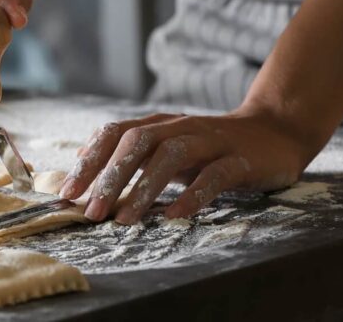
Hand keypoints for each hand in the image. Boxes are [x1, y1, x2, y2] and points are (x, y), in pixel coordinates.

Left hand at [58, 109, 312, 223]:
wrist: (274, 132)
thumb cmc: (211, 147)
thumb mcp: (167, 146)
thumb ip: (131, 155)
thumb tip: (85, 165)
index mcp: (158, 124)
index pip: (114, 133)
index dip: (89, 160)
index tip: (67, 191)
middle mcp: (179, 127)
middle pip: (137, 141)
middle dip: (110, 176)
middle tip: (92, 210)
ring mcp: (210, 140)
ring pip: (171, 155)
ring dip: (144, 187)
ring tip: (125, 219)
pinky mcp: (240, 159)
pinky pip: (214, 175)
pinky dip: (192, 195)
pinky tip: (174, 215)